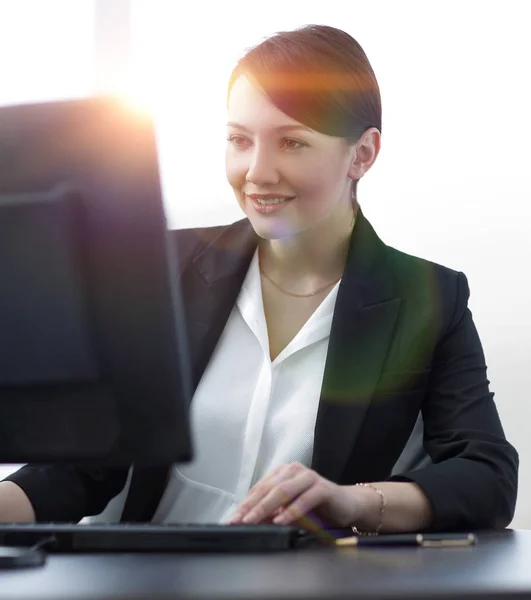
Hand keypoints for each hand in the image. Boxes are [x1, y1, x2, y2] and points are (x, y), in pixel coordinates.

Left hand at [229, 463, 359, 529]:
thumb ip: (272, 513)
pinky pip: (305, 499)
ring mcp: (309, 477)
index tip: (233, 518)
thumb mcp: (289, 511)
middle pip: (268, 488)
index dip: (245, 503)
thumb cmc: (316, 508)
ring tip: (254, 520)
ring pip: (283, 491)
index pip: (260, 488)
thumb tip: (250, 522)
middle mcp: (294, 471)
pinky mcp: (323, 488)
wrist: (347, 505)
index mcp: (283, 473)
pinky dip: (292, 510)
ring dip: (267, 507)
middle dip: (251, 506)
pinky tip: (281, 520)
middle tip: (239, 520)